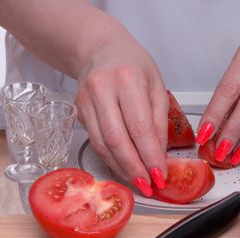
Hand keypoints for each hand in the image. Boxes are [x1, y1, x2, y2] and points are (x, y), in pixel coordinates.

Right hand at [75, 30, 167, 196]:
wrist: (100, 49)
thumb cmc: (132, 64)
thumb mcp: (156, 85)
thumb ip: (159, 120)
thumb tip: (159, 155)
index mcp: (128, 79)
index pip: (140, 127)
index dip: (150, 156)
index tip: (161, 174)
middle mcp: (102, 89)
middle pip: (118, 139)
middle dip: (135, 168)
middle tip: (149, 185)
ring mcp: (86, 100)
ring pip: (103, 144)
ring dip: (122, 168)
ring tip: (138, 182)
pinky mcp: (79, 111)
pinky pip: (96, 142)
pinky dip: (111, 159)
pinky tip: (124, 168)